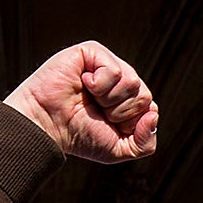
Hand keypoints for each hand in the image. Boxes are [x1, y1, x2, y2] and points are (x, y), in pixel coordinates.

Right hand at [4, 42, 158, 162]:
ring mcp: (106, 64)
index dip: (132, 123)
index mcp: (126, 99)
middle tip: (97, 112)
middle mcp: (119, 80)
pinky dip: (99, 85)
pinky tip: (83, 84)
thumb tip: (154, 114)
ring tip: (89, 99)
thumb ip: (145, 142)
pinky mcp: (92, 52)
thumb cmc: (78, 136)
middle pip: (144, 95)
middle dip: (120, 112)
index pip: (150, 107)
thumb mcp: (119, 150)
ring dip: (109, 100)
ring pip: (133, 83)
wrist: (47, 125)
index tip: (109, 126)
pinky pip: (115, 70)